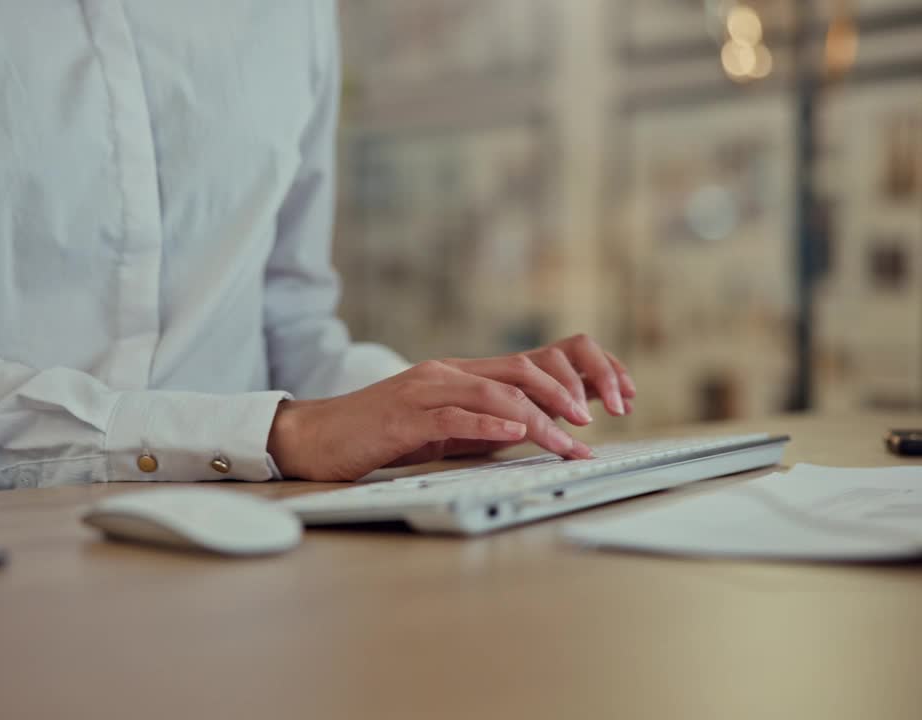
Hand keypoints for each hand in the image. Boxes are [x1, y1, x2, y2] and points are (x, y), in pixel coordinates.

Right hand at [267, 334, 637, 480]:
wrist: (316, 436)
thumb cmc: (379, 436)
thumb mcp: (442, 427)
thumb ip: (482, 423)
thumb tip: (533, 432)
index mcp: (458, 373)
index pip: (526, 366)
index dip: (570, 380)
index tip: (604, 403)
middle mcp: (446, 373)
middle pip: (520, 371)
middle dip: (565, 394)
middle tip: (596, 421)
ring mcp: (424, 391)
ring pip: (495, 392)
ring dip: (538, 418)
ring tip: (568, 440)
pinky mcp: (405, 416)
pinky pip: (455, 415)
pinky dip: (489, 423)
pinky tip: (515, 432)